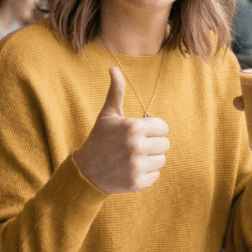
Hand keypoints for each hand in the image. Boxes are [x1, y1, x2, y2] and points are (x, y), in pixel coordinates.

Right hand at [74, 67, 168, 193]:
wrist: (86, 172)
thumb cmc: (100, 139)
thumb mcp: (108, 115)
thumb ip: (116, 91)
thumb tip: (113, 68)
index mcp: (133, 127)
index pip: (163, 127)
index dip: (153, 130)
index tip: (140, 133)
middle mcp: (136, 146)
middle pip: (165, 144)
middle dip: (152, 145)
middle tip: (135, 147)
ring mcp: (136, 166)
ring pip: (161, 160)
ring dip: (150, 160)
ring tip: (133, 159)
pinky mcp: (137, 183)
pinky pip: (156, 176)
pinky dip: (146, 175)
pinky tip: (131, 171)